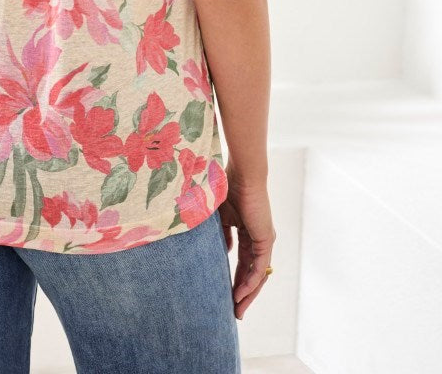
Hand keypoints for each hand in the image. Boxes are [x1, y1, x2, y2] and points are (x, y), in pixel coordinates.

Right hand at [217, 168, 275, 319]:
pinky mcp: (265, 239)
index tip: (226, 297)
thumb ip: (221, 235)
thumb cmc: (227, 189)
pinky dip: (250, 282)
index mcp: (248, 233)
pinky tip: (240, 294)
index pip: (243, 263)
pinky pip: (259, 267)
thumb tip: (223, 251)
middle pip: (252, 274)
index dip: (235, 280)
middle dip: (243, 294)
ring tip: (237, 309)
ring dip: (248, 294)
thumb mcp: (220, 217)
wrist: (242, 175)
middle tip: (234, 311)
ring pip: (258, 275)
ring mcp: (264, 240)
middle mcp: (259, 239)